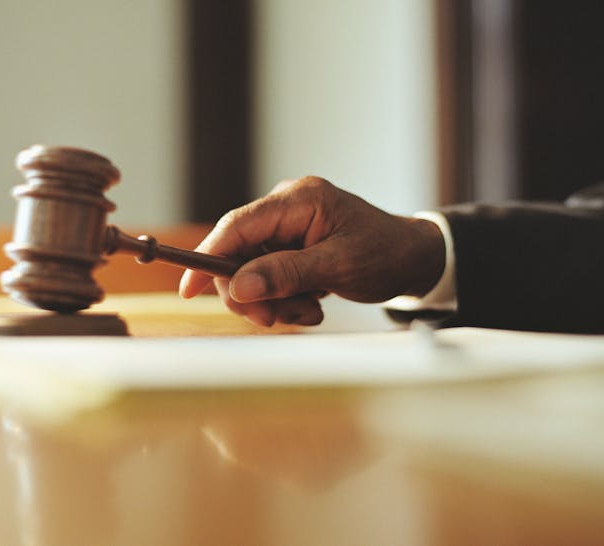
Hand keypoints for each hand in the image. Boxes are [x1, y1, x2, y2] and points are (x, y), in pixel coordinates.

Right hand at [179, 177, 445, 325]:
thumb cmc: (385, 254)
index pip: (237, 226)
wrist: (414, 258)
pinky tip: (312, 304)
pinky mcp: (291, 245)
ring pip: (252, 271)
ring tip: (309, 310)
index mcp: (299, 201)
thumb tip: (238, 286)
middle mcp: (287, 208)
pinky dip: (285, 298)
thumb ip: (286, 274)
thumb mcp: (338, 267)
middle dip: (252, 292)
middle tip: (274, 318)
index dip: (209, 257)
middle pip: (239, 253)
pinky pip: (269, 276)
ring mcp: (288, 227)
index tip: (189, 290)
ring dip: (274, 300)